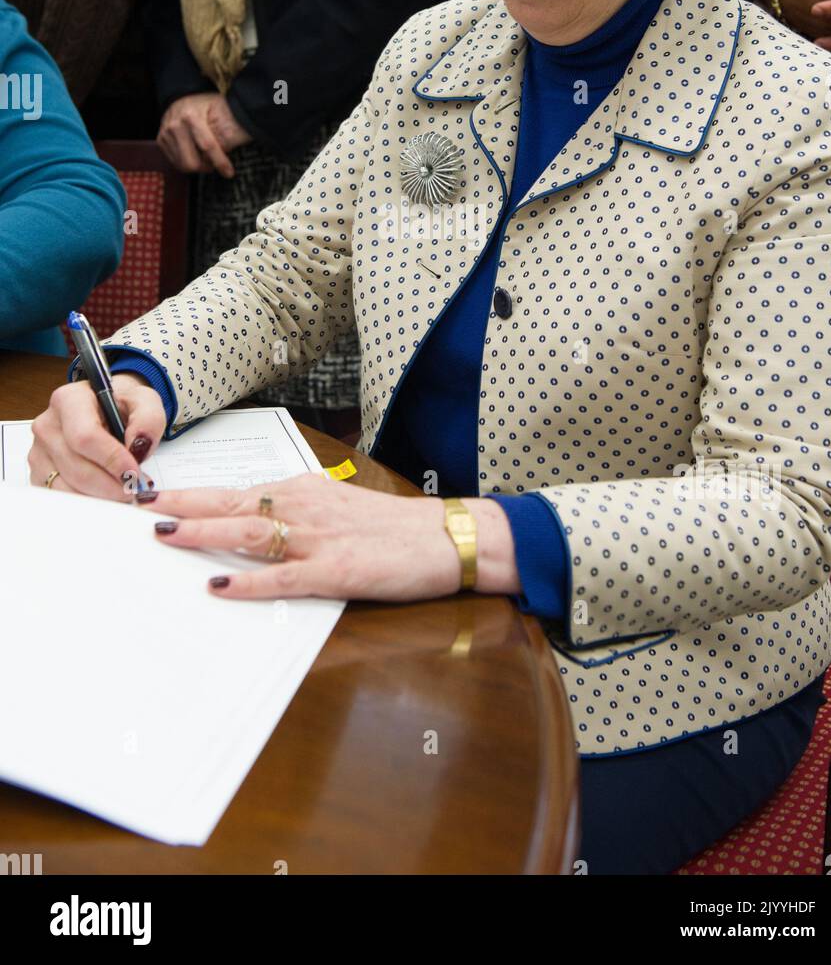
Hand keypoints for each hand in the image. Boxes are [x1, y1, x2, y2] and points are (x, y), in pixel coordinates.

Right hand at [28, 374, 165, 499]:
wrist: (106, 409)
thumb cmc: (121, 404)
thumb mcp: (144, 400)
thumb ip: (148, 419)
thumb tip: (137, 446)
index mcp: (70, 400)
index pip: (86, 436)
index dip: (112, 460)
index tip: (134, 473)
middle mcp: (48, 425)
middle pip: (77, 468)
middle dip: (110, 486)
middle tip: (133, 488)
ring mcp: (40, 451)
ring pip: (67, 488)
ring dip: (100, 497)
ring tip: (122, 489)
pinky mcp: (39, 473)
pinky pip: (61, 497)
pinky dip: (87, 501)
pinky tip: (105, 493)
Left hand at [145, 477, 521, 601]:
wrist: (446, 536)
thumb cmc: (393, 527)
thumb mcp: (338, 508)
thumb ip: (296, 513)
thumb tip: (251, 522)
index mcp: (303, 491)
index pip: (236, 489)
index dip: (192, 493)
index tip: (152, 495)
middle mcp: (305, 506)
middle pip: (232, 502)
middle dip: (183, 505)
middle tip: (138, 508)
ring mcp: (320, 538)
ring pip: (249, 531)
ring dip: (204, 531)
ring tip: (165, 534)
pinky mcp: (338, 571)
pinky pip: (283, 576)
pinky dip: (248, 582)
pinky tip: (219, 587)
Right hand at [157, 94, 249, 177]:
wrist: (180, 95)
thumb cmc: (203, 104)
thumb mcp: (218, 107)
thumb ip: (225, 126)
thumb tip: (232, 147)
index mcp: (191, 116)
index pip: (207, 146)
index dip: (220, 162)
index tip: (229, 173)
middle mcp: (175, 126)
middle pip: (192, 162)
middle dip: (206, 167)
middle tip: (214, 163)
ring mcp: (165, 134)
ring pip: (183, 165)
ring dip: (197, 166)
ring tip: (205, 157)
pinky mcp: (160, 141)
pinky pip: (175, 162)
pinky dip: (187, 162)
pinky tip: (194, 154)